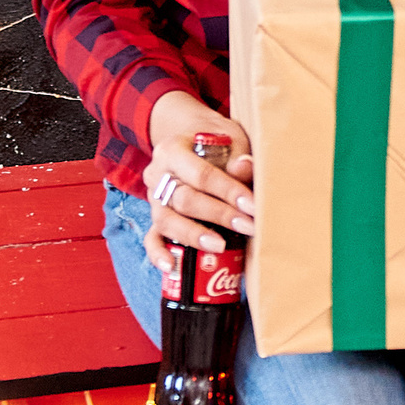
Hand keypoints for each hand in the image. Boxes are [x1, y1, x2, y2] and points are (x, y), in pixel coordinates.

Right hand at [142, 92, 256, 269]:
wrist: (191, 138)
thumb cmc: (216, 141)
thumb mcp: (229, 137)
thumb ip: (237, 154)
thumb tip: (245, 167)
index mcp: (172, 150)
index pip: (201, 174)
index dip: (228, 191)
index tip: (252, 206)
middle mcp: (157, 174)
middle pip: (184, 199)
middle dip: (218, 215)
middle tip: (248, 226)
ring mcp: (153, 198)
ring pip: (166, 221)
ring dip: (194, 236)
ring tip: (220, 246)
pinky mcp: (155, 217)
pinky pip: (151, 237)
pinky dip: (158, 253)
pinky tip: (170, 267)